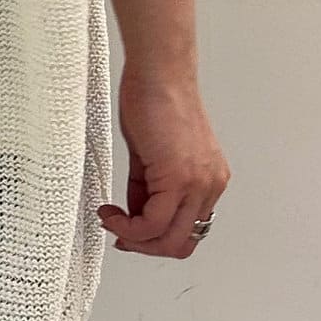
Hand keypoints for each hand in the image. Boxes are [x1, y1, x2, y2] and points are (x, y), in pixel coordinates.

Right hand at [96, 66, 229, 258]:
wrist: (159, 75)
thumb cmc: (155, 101)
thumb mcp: (152, 156)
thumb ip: (148, 189)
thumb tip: (134, 215)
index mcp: (208, 181)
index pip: (187, 231)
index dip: (154, 240)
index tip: (127, 234)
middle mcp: (210, 186)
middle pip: (180, 242)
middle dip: (143, 246)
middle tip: (117, 233)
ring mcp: (199, 184)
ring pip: (168, 238)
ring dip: (134, 238)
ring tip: (111, 220)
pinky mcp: (181, 178)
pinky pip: (154, 221)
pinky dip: (128, 226)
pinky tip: (111, 211)